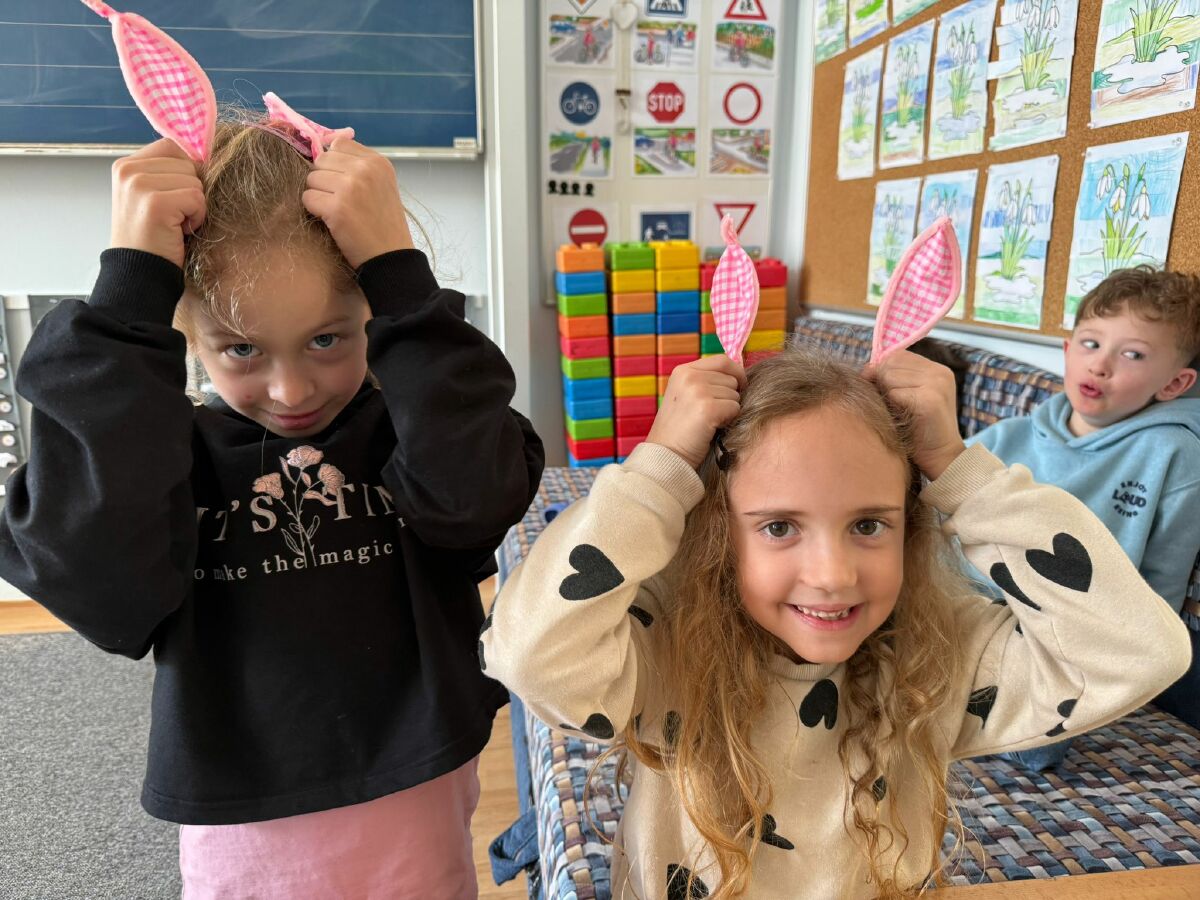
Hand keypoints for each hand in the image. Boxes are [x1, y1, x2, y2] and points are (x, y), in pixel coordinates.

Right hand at [109, 138, 204, 269]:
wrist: (139, 273)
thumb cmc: (153, 238)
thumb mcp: (153, 197)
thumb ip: (169, 173)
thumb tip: (205, 157)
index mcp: (126, 165)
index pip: (173, 147)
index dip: (186, 171)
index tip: (174, 198)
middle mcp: (128, 170)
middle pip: (188, 162)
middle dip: (190, 191)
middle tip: (172, 216)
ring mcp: (139, 184)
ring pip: (195, 180)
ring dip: (194, 207)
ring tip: (173, 224)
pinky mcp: (155, 202)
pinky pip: (197, 198)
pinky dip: (196, 217)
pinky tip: (178, 231)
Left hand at [302, 138, 414, 267]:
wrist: (391, 258)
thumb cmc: (383, 223)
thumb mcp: (381, 184)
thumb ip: (359, 163)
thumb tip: (326, 139)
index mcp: (378, 162)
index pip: (338, 145)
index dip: (334, 165)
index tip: (344, 183)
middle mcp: (365, 169)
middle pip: (321, 160)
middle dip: (324, 180)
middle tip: (340, 200)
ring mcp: (351, 187)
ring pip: (311, 179)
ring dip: (318, 196)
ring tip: (337, 211)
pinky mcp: (337, 208)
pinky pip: (307, 198)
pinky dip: (315, 211)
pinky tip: (332, 221)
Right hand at [646, 355, 745, 470]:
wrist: (666, 454)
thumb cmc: (679, 429)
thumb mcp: (685, 395)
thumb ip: (706, 381)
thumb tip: (740, 377)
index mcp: (683, 371)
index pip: (723, 361)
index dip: (736, 374)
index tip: (738, 388)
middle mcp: (689, 376)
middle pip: (732, 378)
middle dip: (730, 396)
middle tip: (713, 413)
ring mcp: (697, 391)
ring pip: (735, 394)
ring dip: (728, 410)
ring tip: (709, 421)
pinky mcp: (707, 408)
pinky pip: (735, 408)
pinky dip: (728, 420)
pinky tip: (711, 427)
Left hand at [867, 350, 964, 480]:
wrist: (941, 458)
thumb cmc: (919, 430)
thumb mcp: (909, 398)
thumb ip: (894, 380)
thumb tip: (866, 368)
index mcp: (937, 370)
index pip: (897, 355)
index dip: (881, 369)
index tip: (878, 388)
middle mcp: (939, 373)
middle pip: (890, 363)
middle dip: (880, 382)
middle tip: (889, 405)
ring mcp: (936, 385)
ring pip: (889, 377)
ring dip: (885, 396)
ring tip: (898, 413)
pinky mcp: (930, 400)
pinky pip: (894, 394)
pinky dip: (891, 407)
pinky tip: (902, 419)